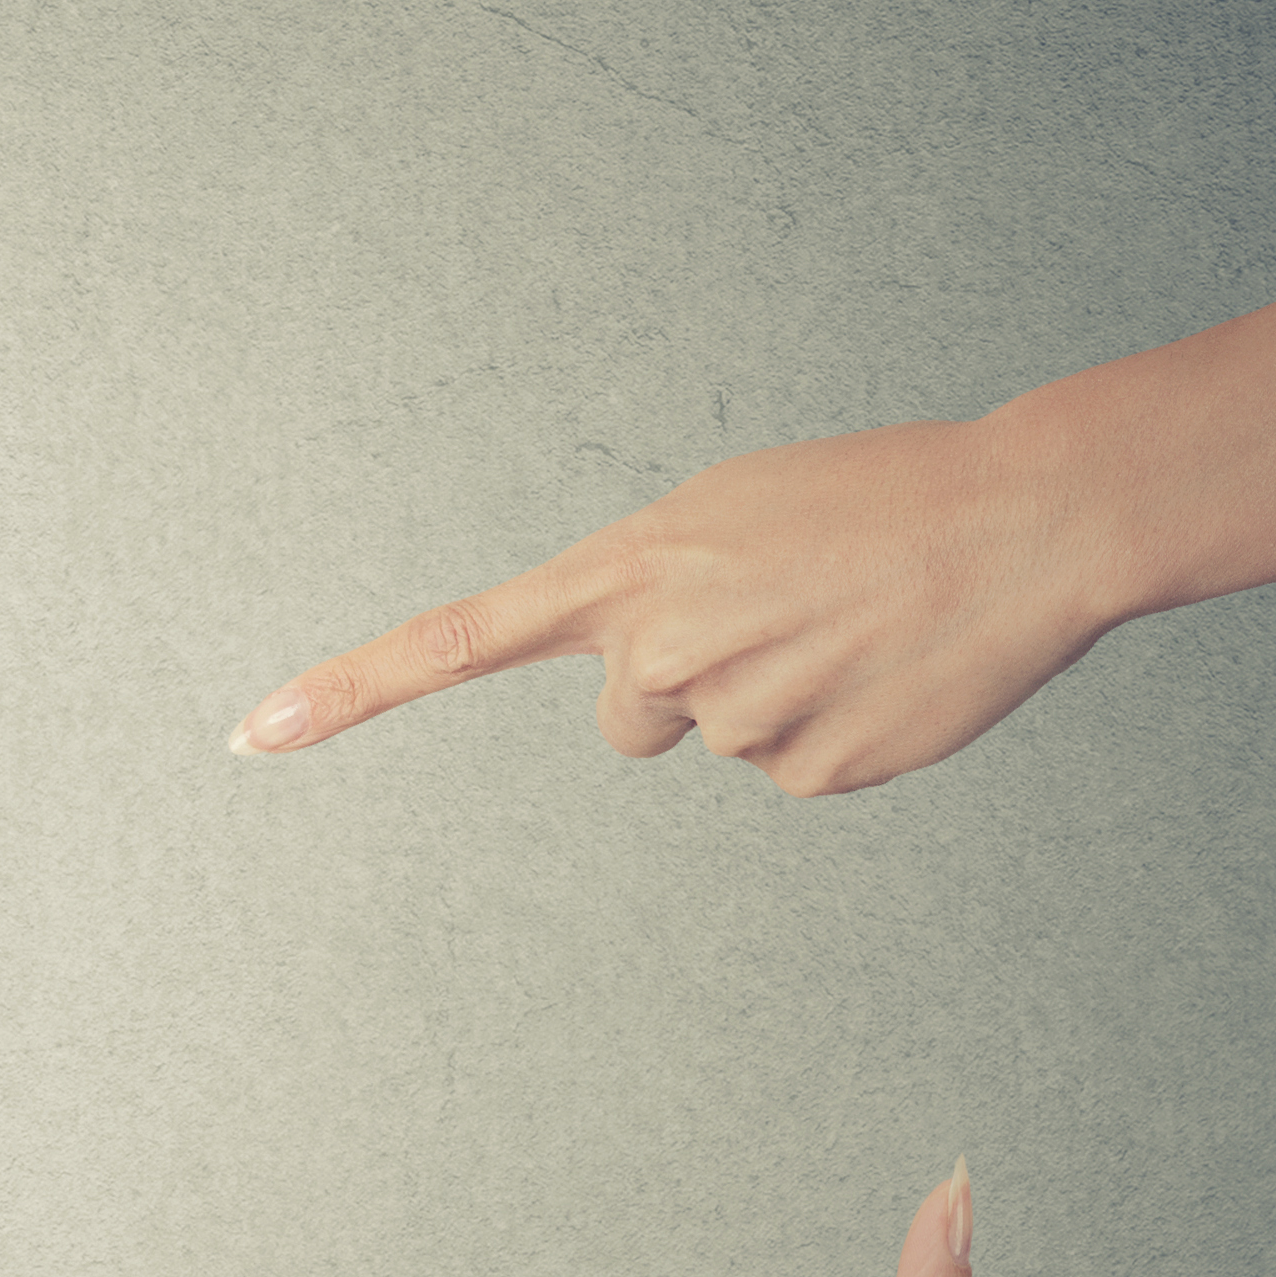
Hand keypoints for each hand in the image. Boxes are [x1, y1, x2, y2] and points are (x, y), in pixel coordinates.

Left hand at [228, 415, 1112, 796]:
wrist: (1024, 516)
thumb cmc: (871, 501)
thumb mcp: (729, 514)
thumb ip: (649, 593)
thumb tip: (640, 691)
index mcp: (623, 573)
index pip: (452, 642)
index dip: (347, 692)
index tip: (251, 735)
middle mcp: (655, 651)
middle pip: (628, 720)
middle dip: (687, 685)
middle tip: (783, 616)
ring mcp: (732, 719)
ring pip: (721, 742)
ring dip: (779, 696)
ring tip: (852, 627)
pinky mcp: (810, 775)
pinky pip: (794, 771)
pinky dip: (841, 732)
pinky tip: (887, 672)